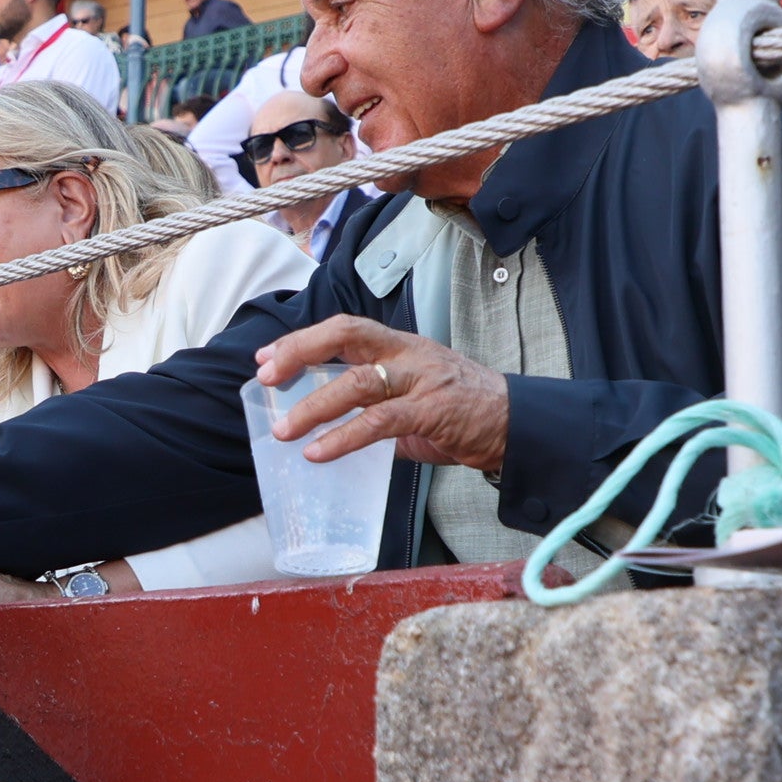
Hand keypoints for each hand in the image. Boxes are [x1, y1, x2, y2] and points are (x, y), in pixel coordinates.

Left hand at [253, 318, 510, 475]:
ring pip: (358, 382)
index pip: (344, 329)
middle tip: (265, 378)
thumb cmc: (461, 410)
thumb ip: (374, 407)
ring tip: (284, 430)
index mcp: (400, 345)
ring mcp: (421, 380)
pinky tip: (318, 453)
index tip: (266, 359)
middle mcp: (408, 353)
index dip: (302, 340)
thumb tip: (331, 428)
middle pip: (346, 335)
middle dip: (300, 352)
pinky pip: (380, 422)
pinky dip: (344, 438)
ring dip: (314, 406)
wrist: (515, 424)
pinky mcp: (433, 412)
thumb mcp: (413, 397)